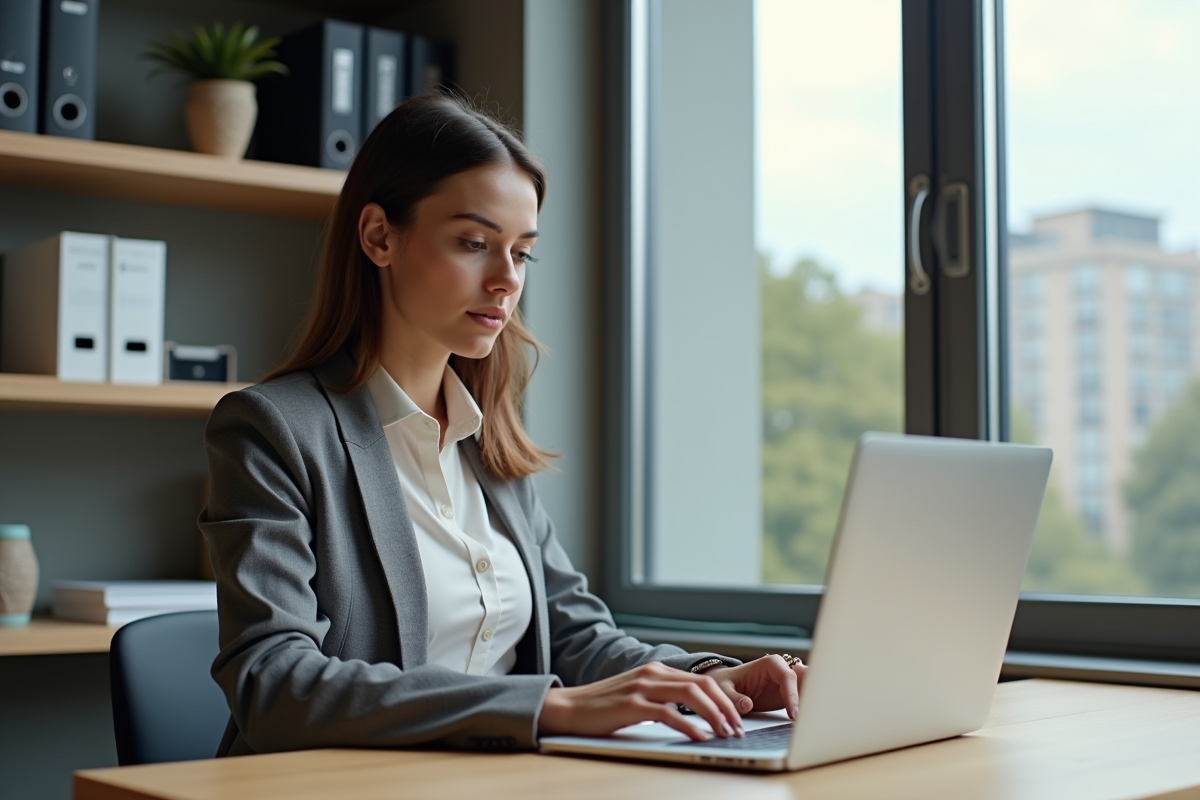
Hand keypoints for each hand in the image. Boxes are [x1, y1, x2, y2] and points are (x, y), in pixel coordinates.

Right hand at [537, 661, 745, 741]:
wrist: (567, 708)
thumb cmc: (603, 707)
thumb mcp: (638, 695)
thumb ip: (663, 697)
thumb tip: (694, 714)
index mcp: (657, 670)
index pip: (702, 680)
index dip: (724, 699)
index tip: (737, 719)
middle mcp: (652, 673)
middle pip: (703, 685)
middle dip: (726, 707)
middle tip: (739, 728)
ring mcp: (642, 687)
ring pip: (691, 696)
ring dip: (715, 716)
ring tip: (726, 733)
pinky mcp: (632, 705)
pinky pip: (669, 714)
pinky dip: (690, 726)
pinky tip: (700, 737)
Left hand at [705, 654, 806, 718]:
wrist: (727, 687)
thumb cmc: (726, 683)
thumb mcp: (723, 689)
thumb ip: (733, 697)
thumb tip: (746, 705)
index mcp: (771, 664)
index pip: (787, 677)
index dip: (793, 695)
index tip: (793, 714)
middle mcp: (784, 671)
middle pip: (806, 681)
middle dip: (812, 697)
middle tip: (812, 718)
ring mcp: (789, 684)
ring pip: (810, 691)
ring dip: (813, 705)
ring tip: (814, 722)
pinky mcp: (791, 696)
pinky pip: (806, 702)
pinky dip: (809, 711)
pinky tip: (809, 724)